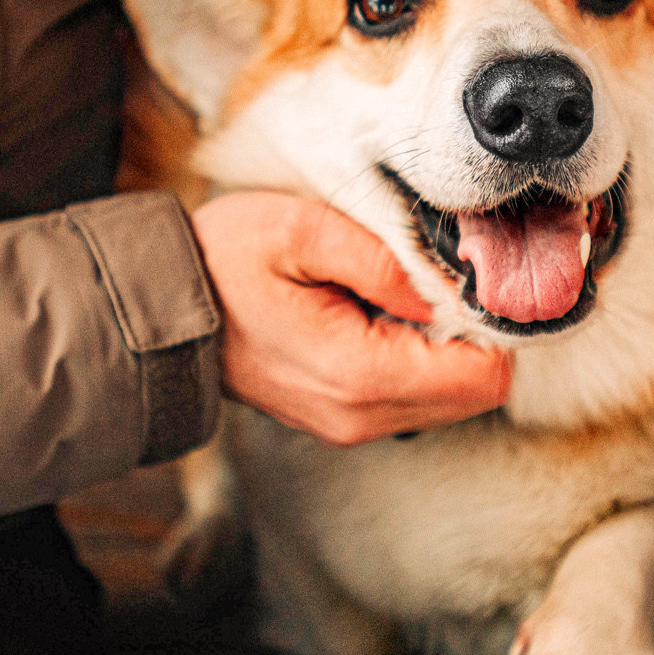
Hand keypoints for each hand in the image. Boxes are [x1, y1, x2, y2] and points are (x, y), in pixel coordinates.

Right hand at [191, 192, 510, 444]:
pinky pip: (418, 397)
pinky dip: (421, 358)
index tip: (465, 274)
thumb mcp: (301, 229)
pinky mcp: (347, 419)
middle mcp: (362, 417)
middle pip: (477, 391)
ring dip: (448, 346)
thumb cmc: (224, 262)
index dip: (489, 320)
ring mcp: (353, 425)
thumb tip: (447, 287)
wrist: (164, 309)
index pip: (483, 375)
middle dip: (473, 333)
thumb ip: (384, 257)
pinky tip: (388, 314)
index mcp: (359, 375)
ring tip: (405, 292)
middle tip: (436, 276)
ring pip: (453, 399)